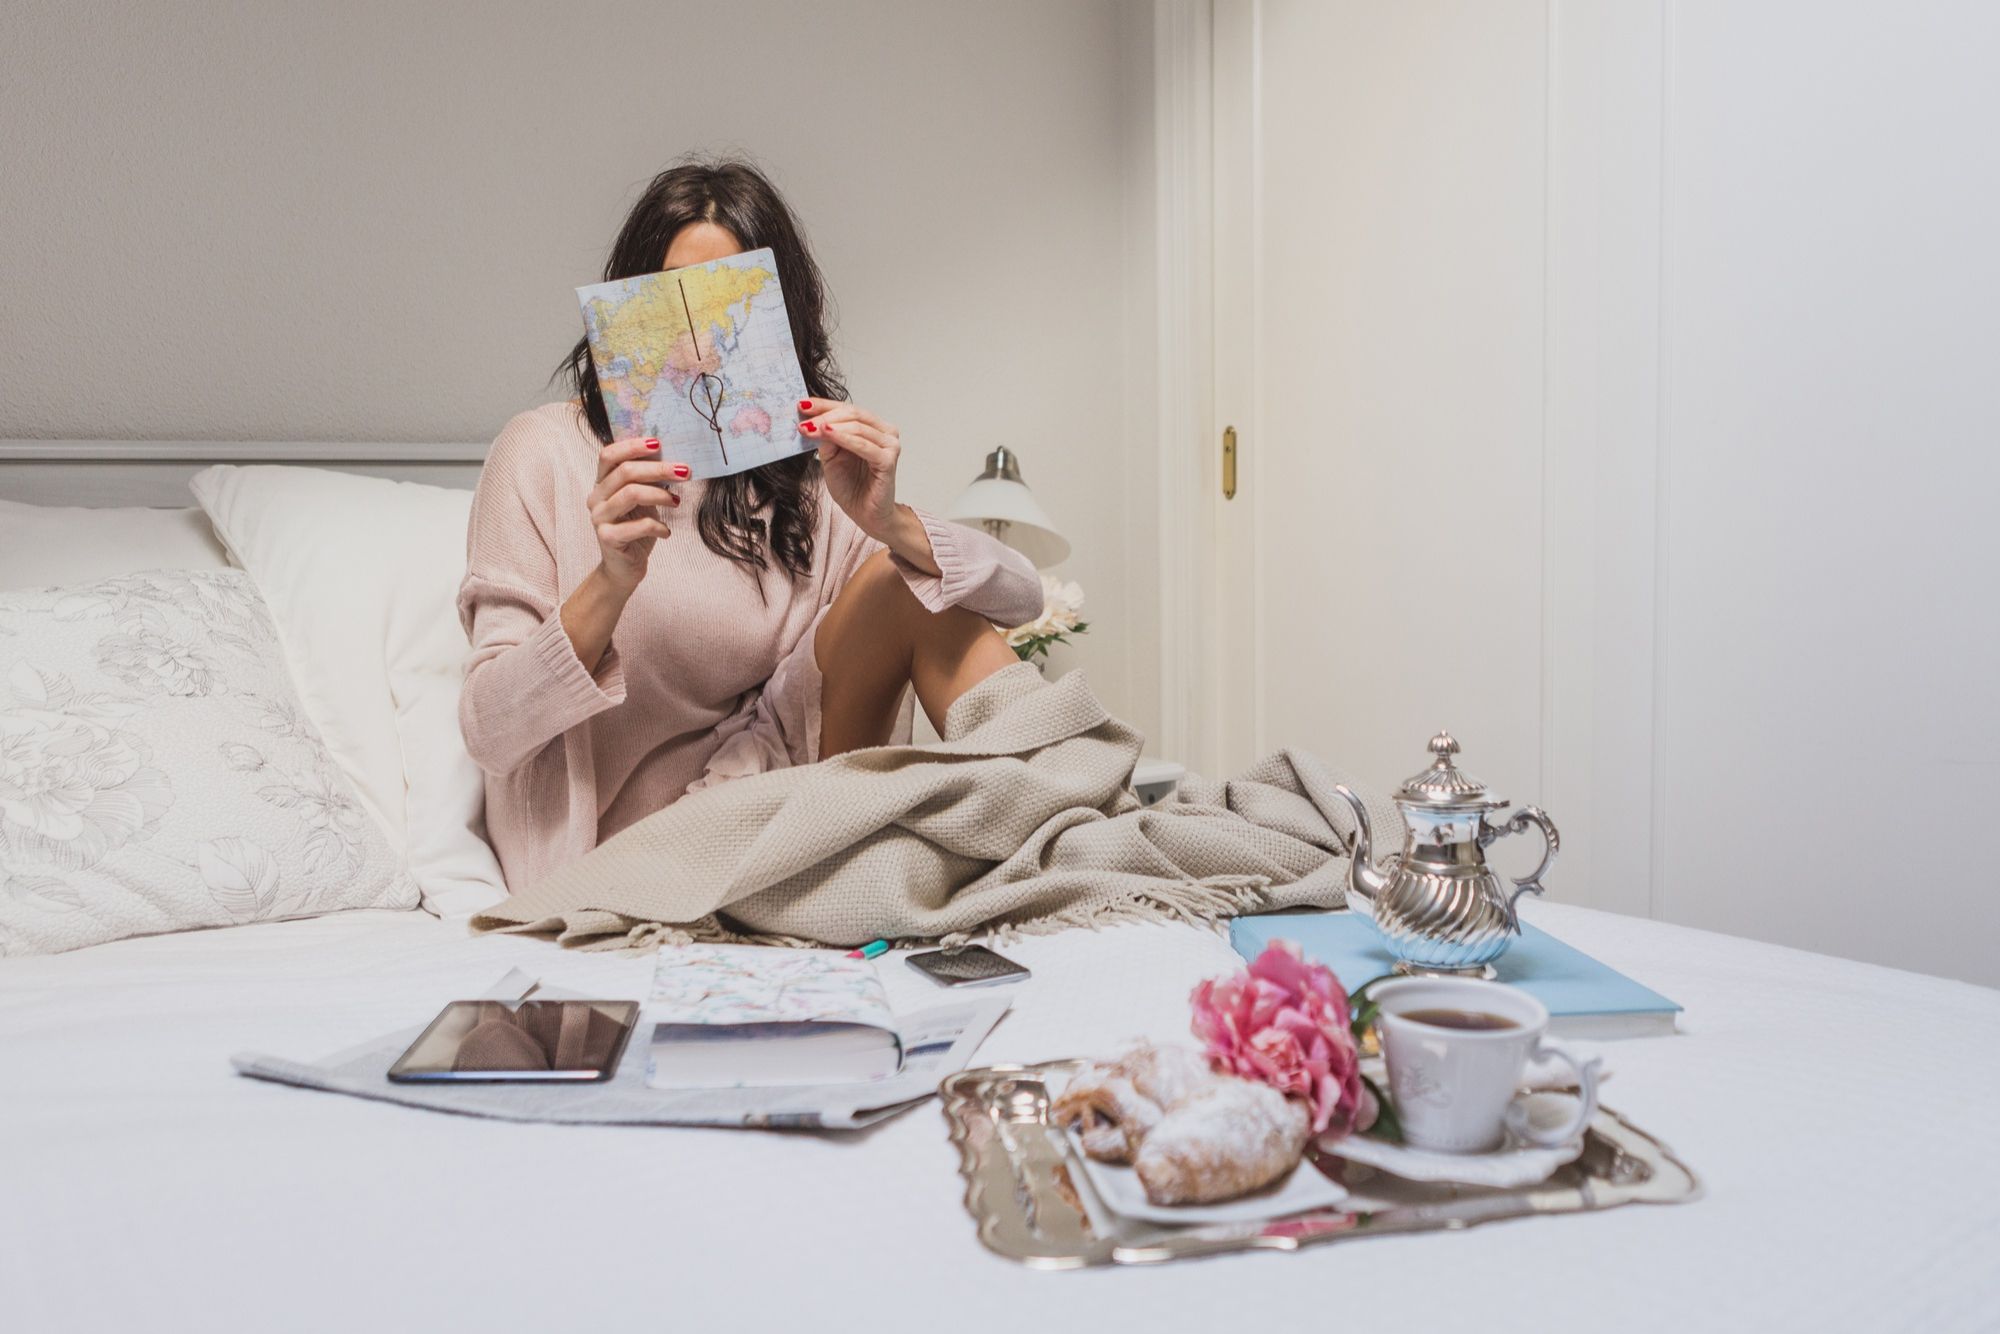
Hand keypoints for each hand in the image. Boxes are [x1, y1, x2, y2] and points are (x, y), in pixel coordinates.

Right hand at [589, 436, 685, 592]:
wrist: (623, 568)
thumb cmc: (636, 530)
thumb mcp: (642, 501)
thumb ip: (647, 481)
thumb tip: (673, 459)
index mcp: (602, 484)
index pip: (609, 455)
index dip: (632, 446)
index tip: (659, 443)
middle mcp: (596, 498)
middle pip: (625, 472)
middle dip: (658, 469)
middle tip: (684, 471)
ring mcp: (599, 518)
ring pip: (631, 494)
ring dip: (660, 494)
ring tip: (676, 501)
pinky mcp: (608, 538)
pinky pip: (638, 525)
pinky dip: (658, 526)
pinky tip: (665, 531)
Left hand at [799, 398, 902, 540]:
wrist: (866, 515)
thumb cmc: (852, 488)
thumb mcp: (831, 458)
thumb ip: (826, 439)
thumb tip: (811, 420)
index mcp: (872, 428)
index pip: (847, 409)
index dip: (823, 405)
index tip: (801, 403)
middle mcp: (884, 433)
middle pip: (853, 413)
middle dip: (824, 414)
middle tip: (803, 418)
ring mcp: (889, 445)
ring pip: (857, 426)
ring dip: (830, 424)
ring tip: (809, 427)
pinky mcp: (888, 460)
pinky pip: (864, 445)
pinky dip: (844, 438)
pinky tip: (827, 434)